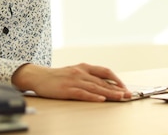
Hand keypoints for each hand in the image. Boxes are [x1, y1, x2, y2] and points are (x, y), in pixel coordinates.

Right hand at [11, 62, 132, 101]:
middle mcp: (80, 72)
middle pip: (102, 81)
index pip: (104, 71)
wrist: (38, 76)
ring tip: (120, 97)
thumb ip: (88, 76)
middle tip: (128, 94)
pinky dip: (93, 96)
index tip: (125, 87)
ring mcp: (74, 80)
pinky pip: (82, 93)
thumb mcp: (74, 72)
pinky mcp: (67, 89)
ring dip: (109, 93)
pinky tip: (101, 99)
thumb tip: (104, 84)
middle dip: (117, 88)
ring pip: (95, 87)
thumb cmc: (57, 77)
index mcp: (84, 67)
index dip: (116, 79)